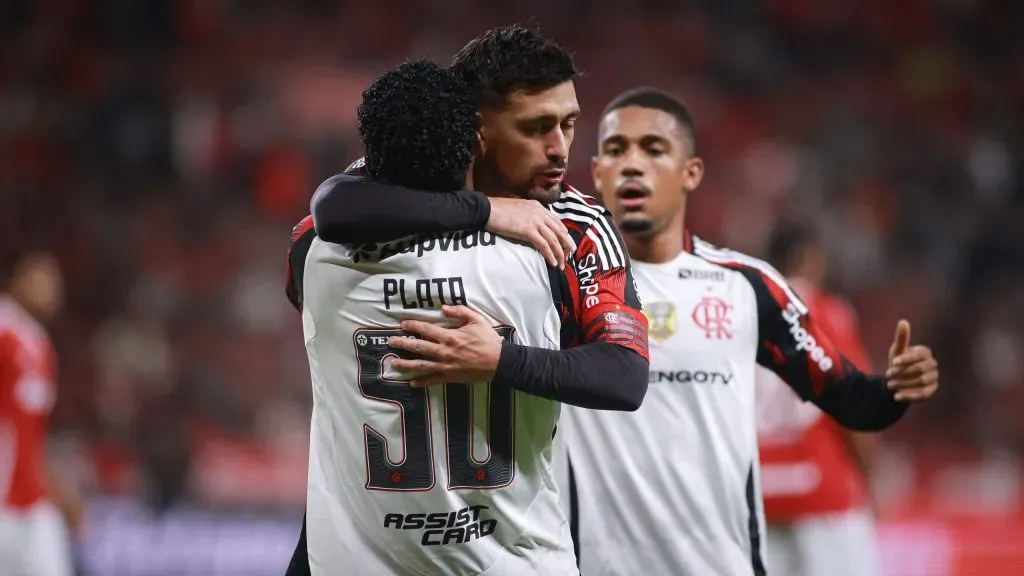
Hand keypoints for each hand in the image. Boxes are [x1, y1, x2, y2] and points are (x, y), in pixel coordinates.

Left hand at [388, 305, 502, 386]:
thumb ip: (460, 312)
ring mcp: (445, 366)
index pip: (426, 330)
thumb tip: (443, 307)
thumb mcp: (477, 320)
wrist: (499, 362)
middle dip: (403, 344)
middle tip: (391, 342)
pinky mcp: (450, 377)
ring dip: (406, 364)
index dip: (413, 326)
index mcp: (450, 336)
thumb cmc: (488, 340)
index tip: (403, 324)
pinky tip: (412, 383)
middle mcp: (444, 351)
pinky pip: (432, 380)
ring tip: (394, 364)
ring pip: (421, 365)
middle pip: (419, 347)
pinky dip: (422, 382)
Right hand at [486, 197, 575, 268]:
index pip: (557, 222)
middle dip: (566, 245)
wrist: (487, 210)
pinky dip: (550, 255)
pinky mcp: (529, 231)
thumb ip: (528, 215)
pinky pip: (544, 245)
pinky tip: (553, 263)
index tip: (566, 245)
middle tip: (569, 256)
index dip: (563, 235)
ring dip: (560, 254)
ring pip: (554, 240)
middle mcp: (540, 213)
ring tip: (562, 264)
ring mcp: (535, 221)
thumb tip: (532, 226)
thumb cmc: (498, 210)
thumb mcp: (518, 208)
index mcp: (538, 207)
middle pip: (559, 231)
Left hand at [885, 320, 938, 402]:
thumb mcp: (897, 350)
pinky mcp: (931, 391)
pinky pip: (922, 395)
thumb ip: (901, 338)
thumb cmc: (899, 361)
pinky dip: (909, 396)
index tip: (893, 362)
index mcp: (925, 353)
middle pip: (920, 370)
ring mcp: (934, 378)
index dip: (907, 359)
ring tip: (889, 385)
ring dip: (903, 384)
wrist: (900, 379)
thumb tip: (903, 321)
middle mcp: (933, 365)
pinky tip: (896, 397)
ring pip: (921, 382)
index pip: (919, 355)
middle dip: (902, 373)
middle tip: (887, 375)